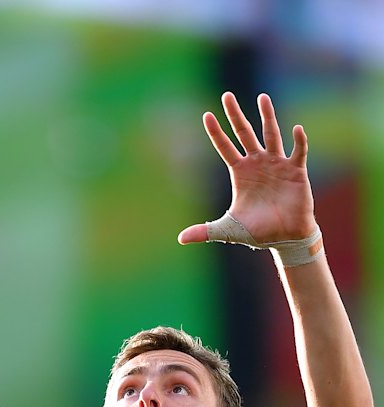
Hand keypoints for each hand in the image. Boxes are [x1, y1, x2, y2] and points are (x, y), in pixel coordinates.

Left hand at [179, 92, 315, 245]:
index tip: (206, 115)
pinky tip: (296, 129)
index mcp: (241, 173)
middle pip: (244, 134)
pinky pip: (298, 151)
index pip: (225, 148)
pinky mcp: (296, 171)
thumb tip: (181, 239)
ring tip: (262, 98)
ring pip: (271, 134)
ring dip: (267, 116)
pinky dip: (298, 141)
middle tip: (226, 95)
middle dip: (235, 115)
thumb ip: (205, 231)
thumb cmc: (258, 231)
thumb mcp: (228, 230)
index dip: (216, 133)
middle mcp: (257, 163)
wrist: (285, 238)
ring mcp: (277, 164)